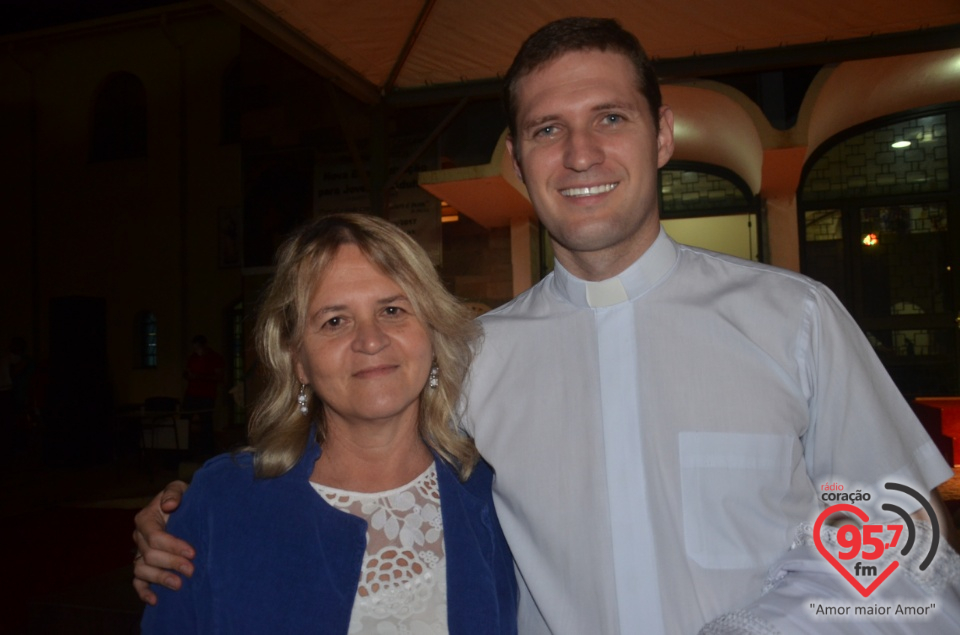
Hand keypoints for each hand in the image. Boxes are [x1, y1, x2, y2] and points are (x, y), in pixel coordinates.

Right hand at [132, 481, 195, 604]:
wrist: (185, 508)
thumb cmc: (183, 498)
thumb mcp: (180, 488)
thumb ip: (173, 493)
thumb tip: (169, 505)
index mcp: (146, 519)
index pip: (155, 536)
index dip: (172, 546)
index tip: (192, 552)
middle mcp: (139, 537)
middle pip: (150, 555)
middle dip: (171, 563)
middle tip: (191, 570)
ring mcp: (140, 553)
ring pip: (142, 570)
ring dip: (160, 579)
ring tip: (179, 585)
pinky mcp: (144, 565)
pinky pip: (137, 581)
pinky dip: (143, 592)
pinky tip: (155, 600)